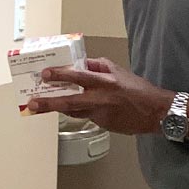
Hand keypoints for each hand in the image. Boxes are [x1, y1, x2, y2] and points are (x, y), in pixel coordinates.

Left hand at [28, 58, 172, 135]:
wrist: (156, 112)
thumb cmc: (139, 90)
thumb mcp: (118, 72)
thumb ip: (98, 67)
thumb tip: (81, 64)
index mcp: (105, 81)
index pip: (78, 76)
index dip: (60, 75)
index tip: (45, 74)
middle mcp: (101, 98)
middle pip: (70, 100)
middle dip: (48, 102)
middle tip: (33, 103)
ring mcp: (101, 113)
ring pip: (73, 111)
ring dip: (56, 108)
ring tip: (40, 107)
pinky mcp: (103, 124)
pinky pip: (86, 116)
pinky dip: (79, 111)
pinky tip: (73, 109)